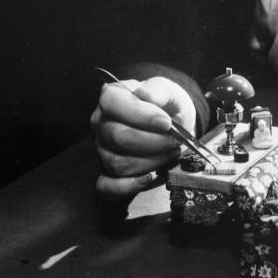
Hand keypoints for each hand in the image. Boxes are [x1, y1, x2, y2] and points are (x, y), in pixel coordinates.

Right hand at [91, 76, 196, 202]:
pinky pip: (107, 187)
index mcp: (111, 98)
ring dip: (151, 161)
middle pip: (118, 137)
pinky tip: (149, 177)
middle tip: (175, 140)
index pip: (112, 103)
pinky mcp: (107, 173)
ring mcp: (102, 150)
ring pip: (118, 163)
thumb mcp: (170, 91)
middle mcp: (101, 124)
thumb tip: (144, 94)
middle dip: (153, 141)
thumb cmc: (168, 106)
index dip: (140, 114)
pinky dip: (129, 186)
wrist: (176, 126)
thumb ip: (158, 90)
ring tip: (170, 152)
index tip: (166, 122)